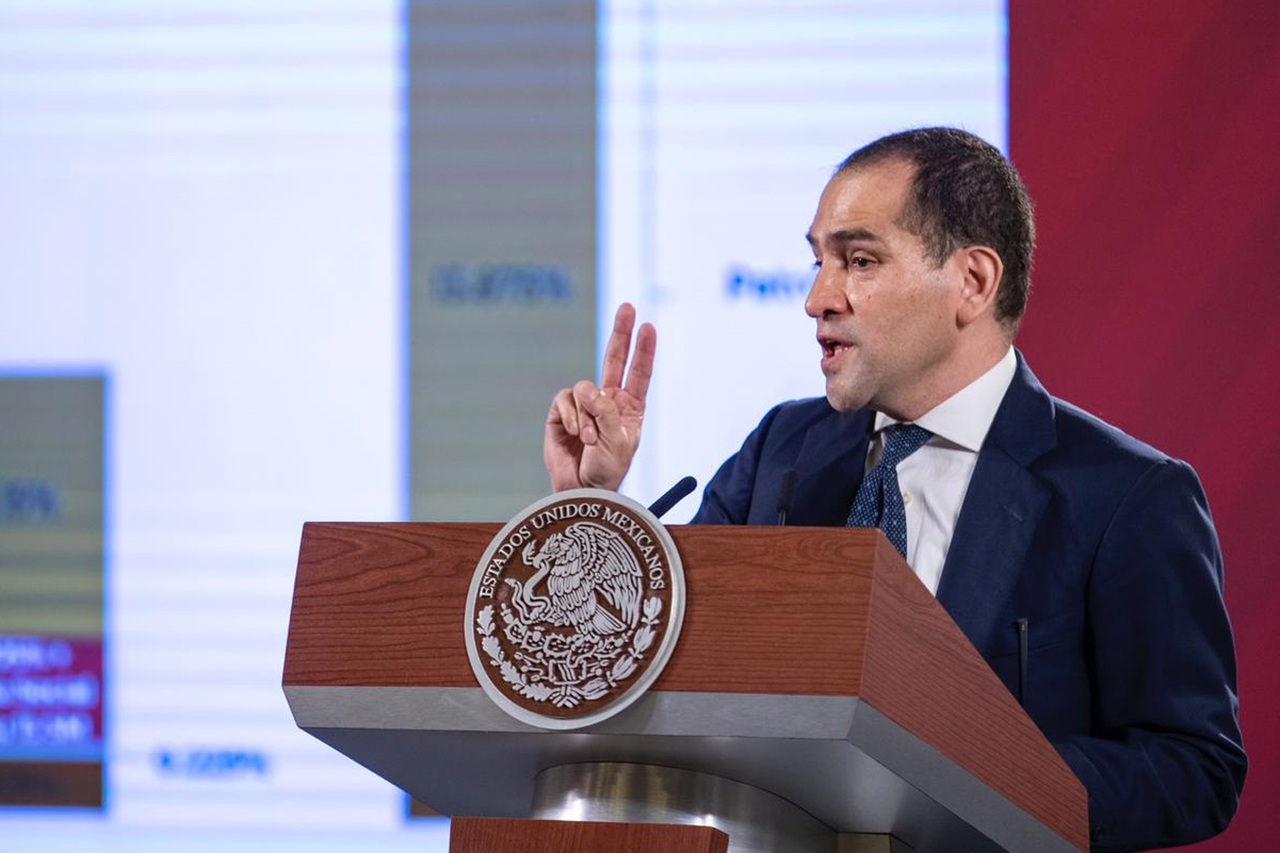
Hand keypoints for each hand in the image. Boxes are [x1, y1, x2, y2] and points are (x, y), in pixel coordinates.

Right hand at [544, 303, 655, 490]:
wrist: (580, 490)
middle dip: (621, 332)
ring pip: (585, 389)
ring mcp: (584, 406)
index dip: (644, 350)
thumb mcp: (618, 441)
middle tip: (628, 306)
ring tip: (590, 441)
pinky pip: (565, 400)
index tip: (649, 326)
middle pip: (614, 359)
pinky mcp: (560, 412)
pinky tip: (574, 435)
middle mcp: (608, 401)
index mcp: (630, 408)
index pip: (639, 373)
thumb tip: (587, 389)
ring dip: (587, 416)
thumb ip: (607, 411)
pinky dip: (570, 417)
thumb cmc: (607, 469)